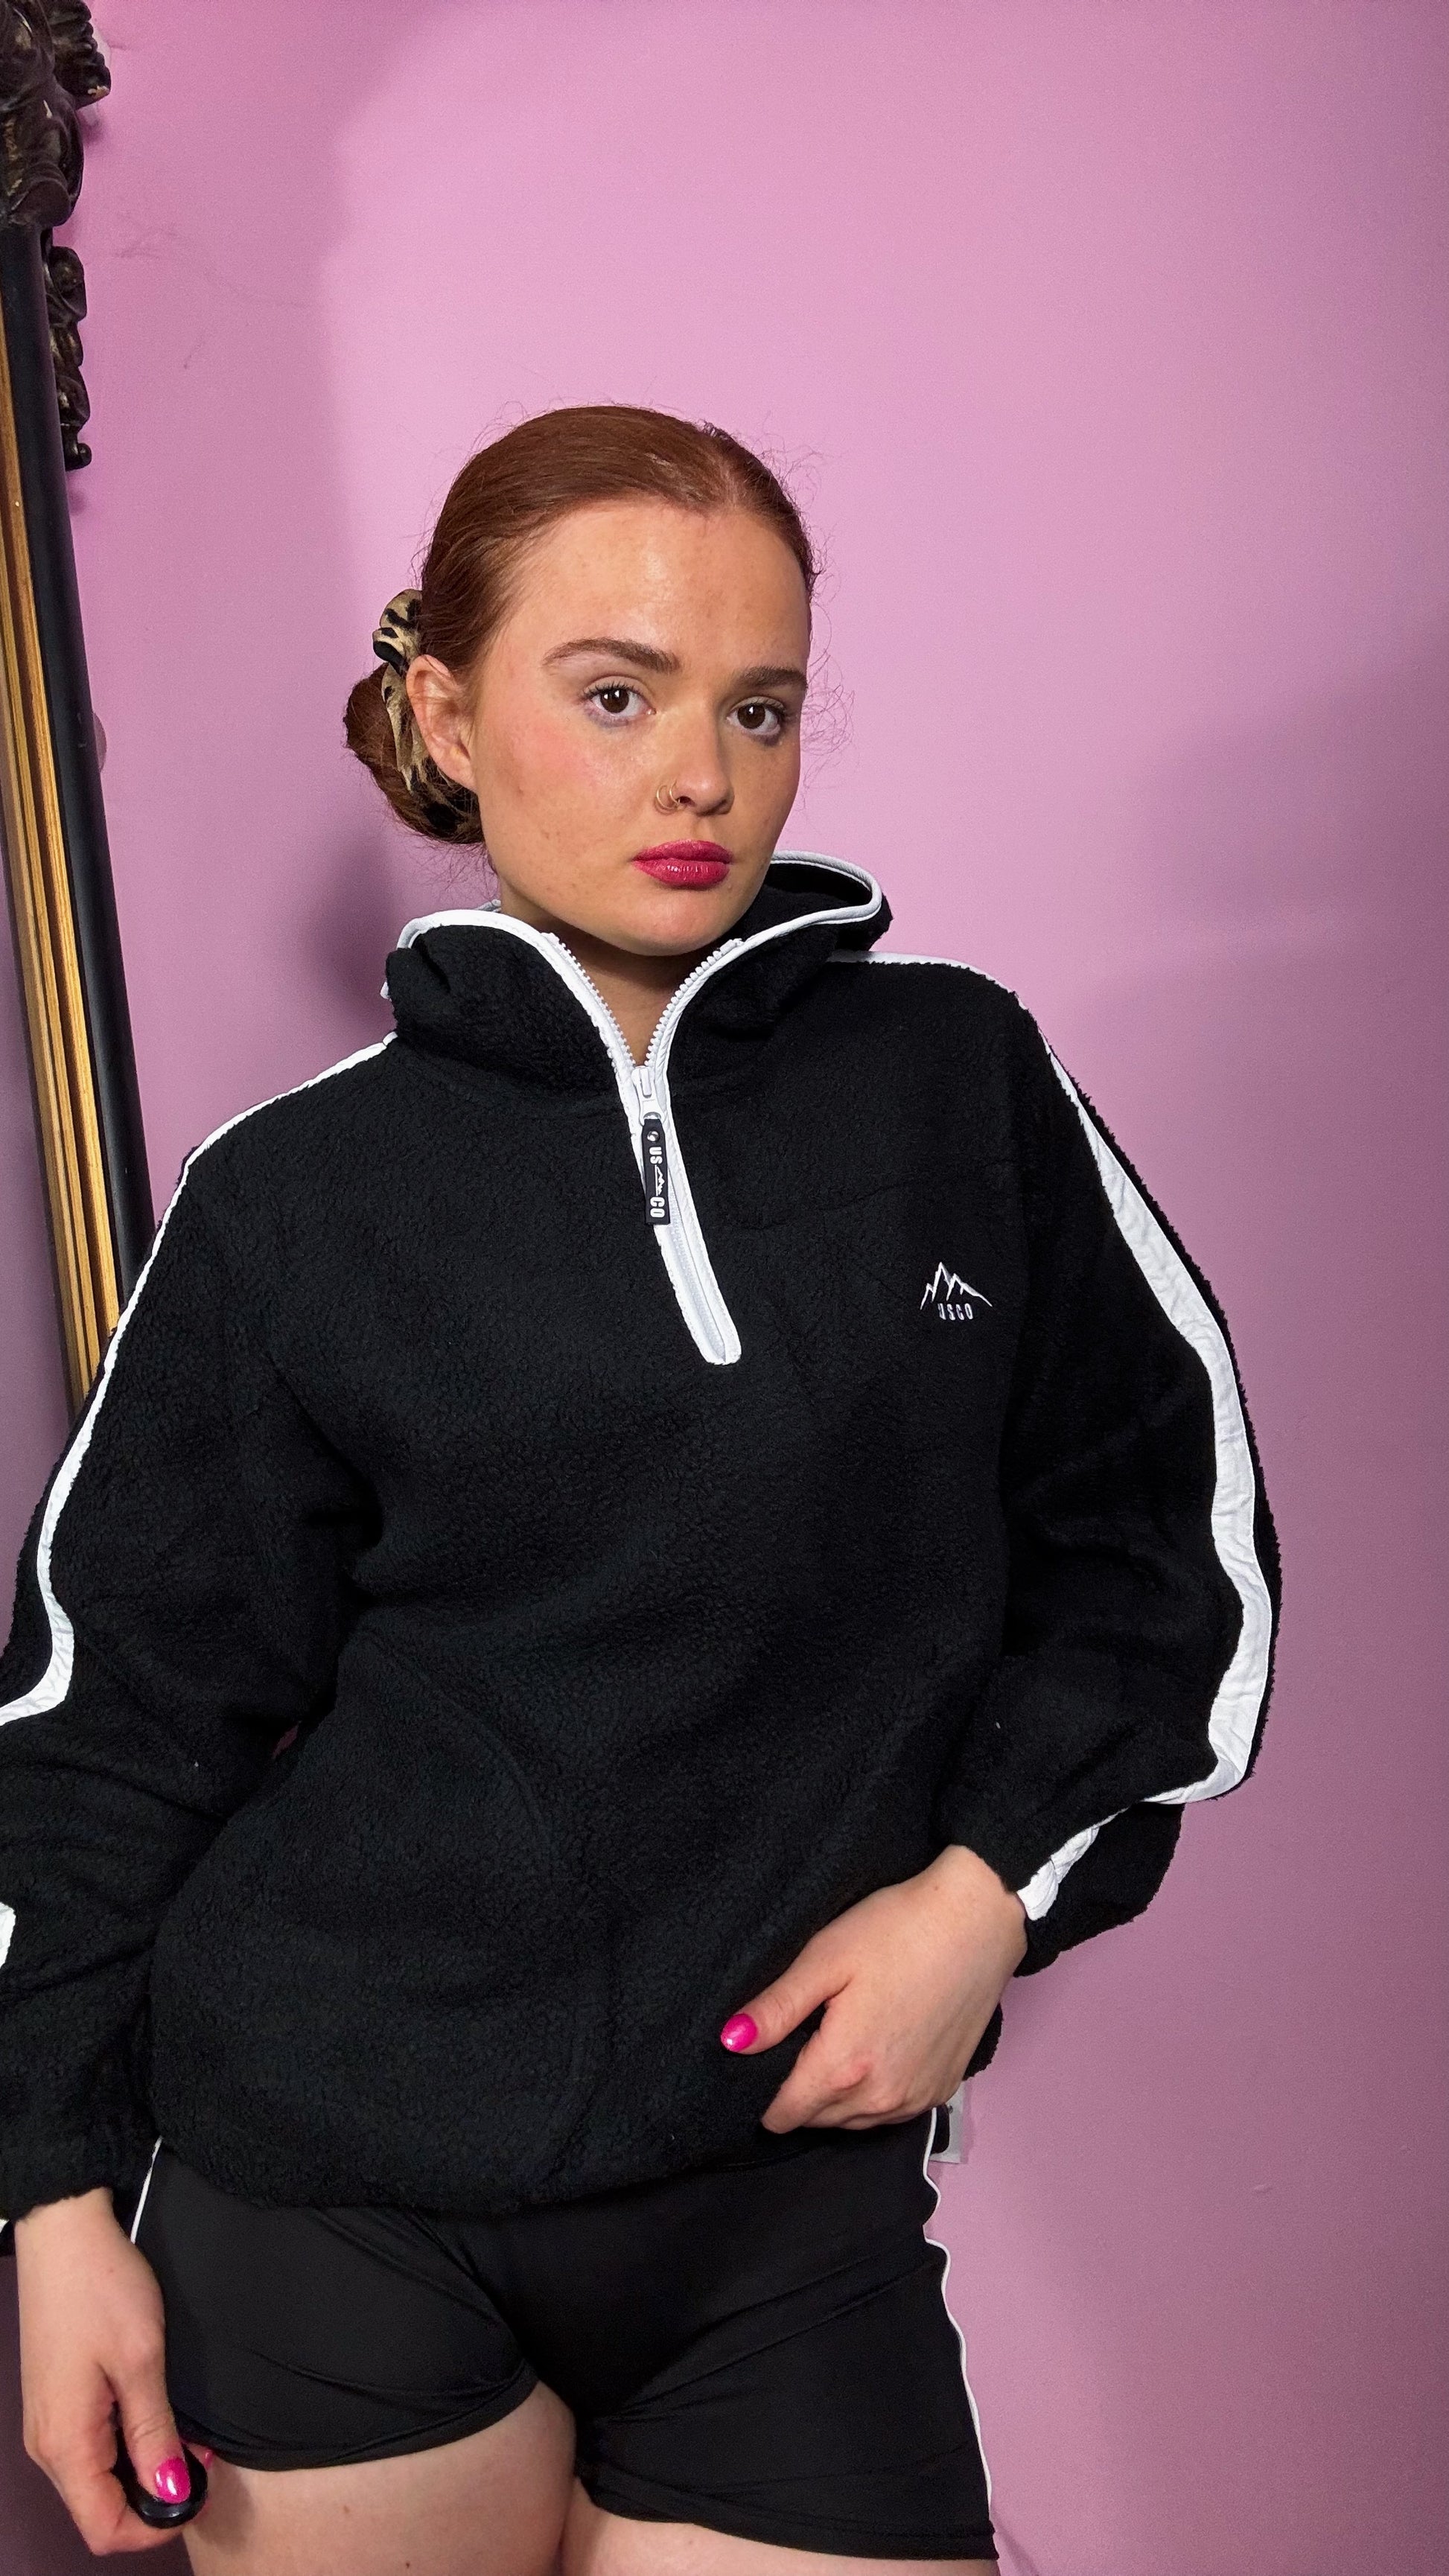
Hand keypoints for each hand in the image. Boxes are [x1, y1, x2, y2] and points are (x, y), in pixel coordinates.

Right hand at [14, 2185, 206, 2551]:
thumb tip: (170, 2491)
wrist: (63, 2231)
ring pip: (94, 2480)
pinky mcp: (55, 2401)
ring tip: (185, 2437)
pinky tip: (155, 2416)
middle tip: (200, 2462)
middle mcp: (46, 2445)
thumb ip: (154, 2432)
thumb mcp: (140, 2359)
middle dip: (153, 2500)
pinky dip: (126, 2447)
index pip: (103, 2528)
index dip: (153, 2529)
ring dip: (142, 2471)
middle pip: (97, 2509)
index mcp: (64, 2444)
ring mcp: (47, 2423)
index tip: (196, 2499)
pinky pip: (89, 2449)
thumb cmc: (100, 2287)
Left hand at [720, 1845, 1027, 2131]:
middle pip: (815, 2120)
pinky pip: (889, 2112)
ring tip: (838, 2038)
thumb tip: (731, 2042)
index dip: (763, 2089)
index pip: (782, 2114)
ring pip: (852, 2121)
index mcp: (846, 2067)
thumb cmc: (900, 1929)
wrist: (978, 1921)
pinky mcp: (941, 2091)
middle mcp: (882, 2098)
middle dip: (798, 2090)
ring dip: (835, 2095)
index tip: (766, 2053)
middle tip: (805, 2033)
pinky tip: (876, 2047)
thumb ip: (776, 2008)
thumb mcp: (826, 1957)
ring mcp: (916, 2099)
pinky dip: (873, 2093)